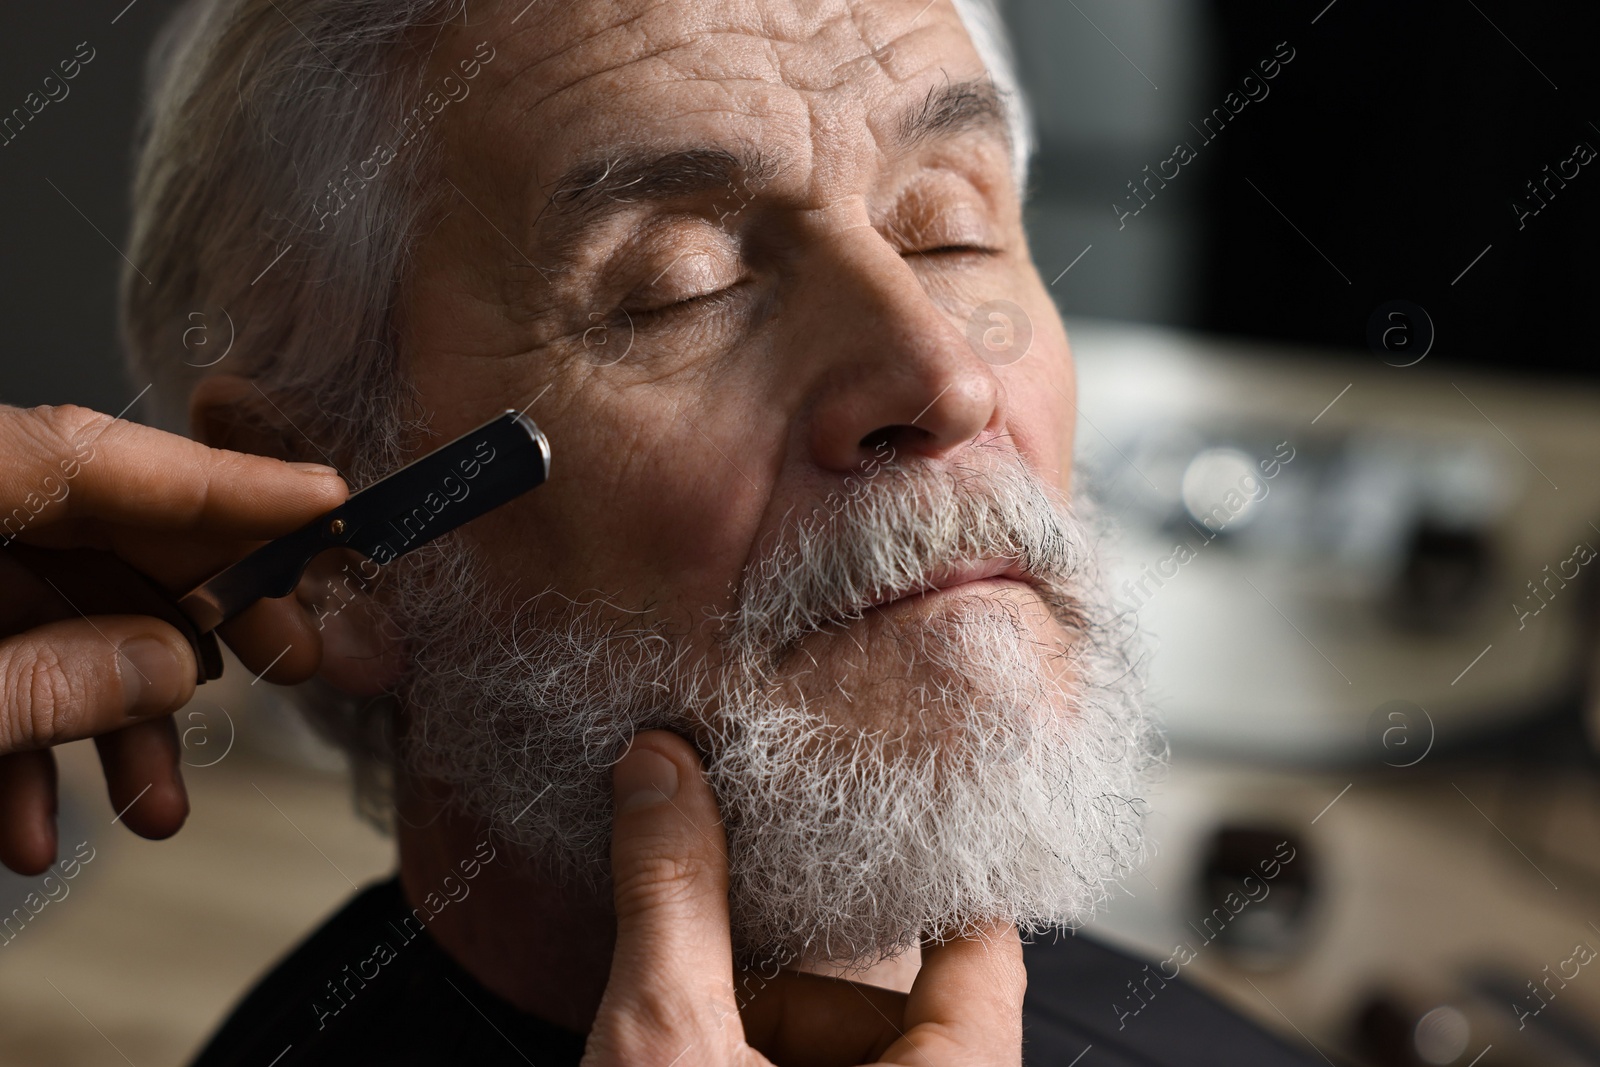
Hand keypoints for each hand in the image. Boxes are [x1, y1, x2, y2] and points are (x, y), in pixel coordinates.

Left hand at [0, 403, 346, 874]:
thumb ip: (45, 685)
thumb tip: (164, 667)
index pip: (96, 457)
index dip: (226, 483)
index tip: (330, 503)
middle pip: (92, 532)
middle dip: (194, 614)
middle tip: (294, 661)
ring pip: (44, 617)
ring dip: (108, 719)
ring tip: (157, 806)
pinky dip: (18, 746)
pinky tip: (35, 829)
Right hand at [585, 730, 1025, 1065]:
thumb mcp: (665, 1046)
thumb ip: (672, 897)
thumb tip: (658, 770)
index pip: (986, 949)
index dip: (923, 876)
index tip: (873, 823)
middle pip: (901, 1012)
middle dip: (793, 990)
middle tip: (707, 984)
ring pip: (859, 1065)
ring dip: (767, 1040)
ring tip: (688, 1056)